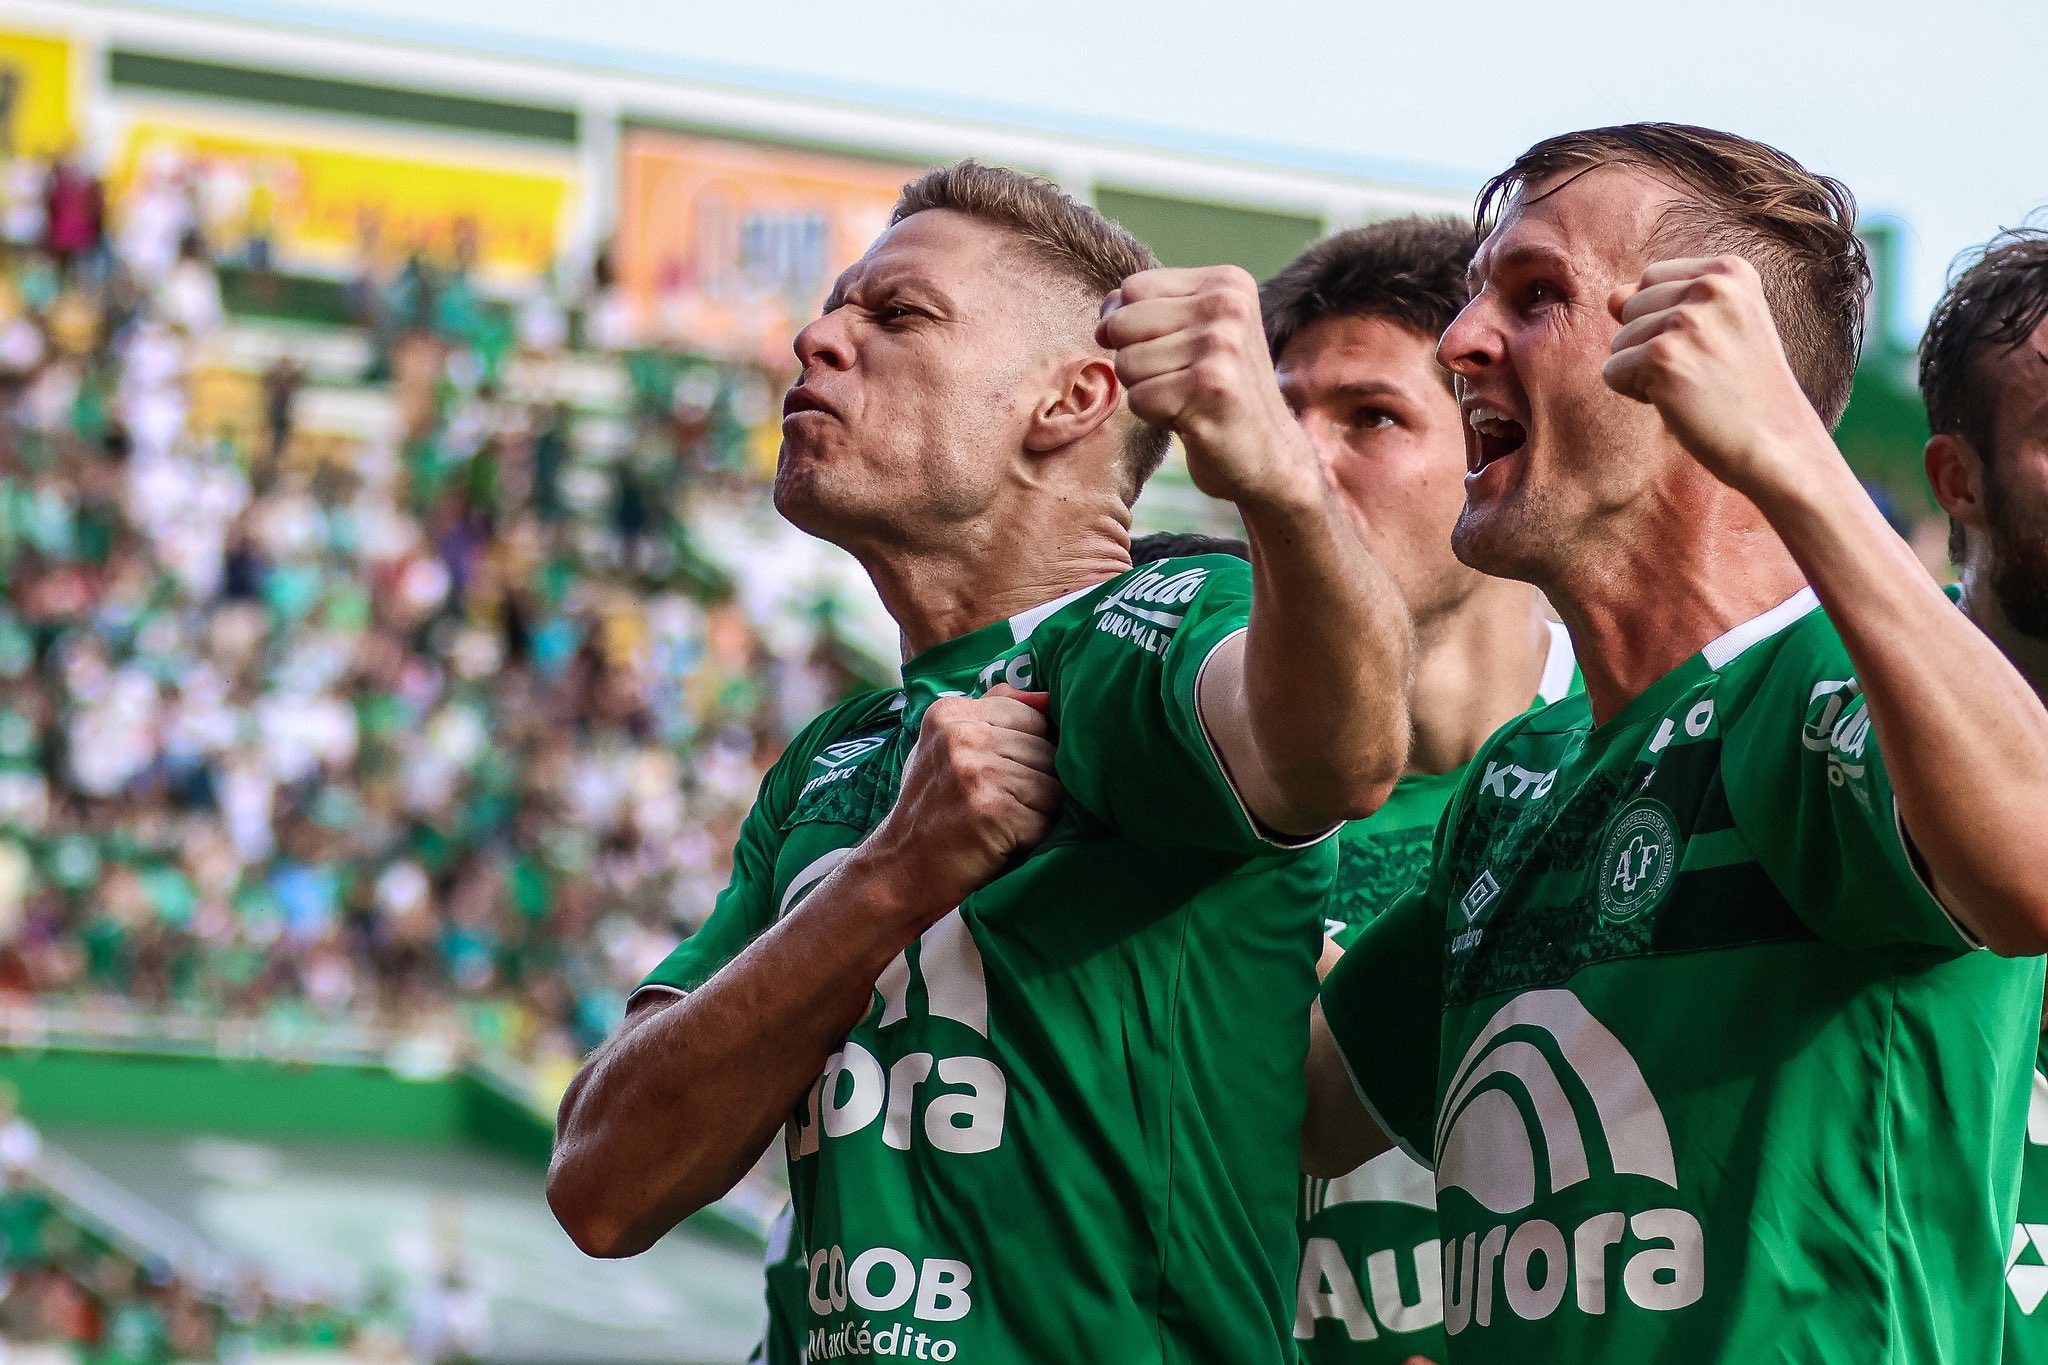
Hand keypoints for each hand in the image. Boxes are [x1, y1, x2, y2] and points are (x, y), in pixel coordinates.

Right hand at [864, 684, 1059, 920]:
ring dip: (1038, 813)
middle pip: (1047, 750)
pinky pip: (1046, 817)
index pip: (1032, 716)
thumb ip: (994, 713)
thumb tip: (1049, 699)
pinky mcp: (991, 808)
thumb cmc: (932, 808)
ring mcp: (975, 771)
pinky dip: (1034, 836)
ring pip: (1052, 785)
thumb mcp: (947, 747)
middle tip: (1003, 806)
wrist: (900, 868)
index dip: (1033, 751)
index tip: (1007, 776)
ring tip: (1002, 824)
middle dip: (1039, 783)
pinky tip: (1003, 841)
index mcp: (950, 713)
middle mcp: (960, 735)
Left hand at [1097, 265, 1317, 508]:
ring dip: (1146, 390)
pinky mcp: (1209, 387)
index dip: (1129, 326)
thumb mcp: (1198, 333)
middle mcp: (1227, 306)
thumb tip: (1105, 312)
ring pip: (1126, 363)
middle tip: (1179, 380)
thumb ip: (1151, 310)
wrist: (1269, 455)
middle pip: (1122, 323)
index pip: (1133, 288)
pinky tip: (1189, 417)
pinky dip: (1154, 416)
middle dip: (1136, 360)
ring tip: (1186, 398)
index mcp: (1226, 283)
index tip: (1167, 351)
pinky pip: (1139, 398)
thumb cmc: (1221, 394)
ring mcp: (1220, 345)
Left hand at [1603, 256, 1838, 501]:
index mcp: (1730, 270)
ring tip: (1695, 387)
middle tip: (1703, 372)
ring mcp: (1687, 320)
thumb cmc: (1744, 391)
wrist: (1778, 445)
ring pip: (1618, 341)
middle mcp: (1710, 286)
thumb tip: (1612, 297)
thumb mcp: (1717, 328)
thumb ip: (1663, 303)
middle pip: (1630, 307)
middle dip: (1651, 345)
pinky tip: (1680, 403)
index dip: (1665, 319)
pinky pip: (1612, 371)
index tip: (1709, 346)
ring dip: (1644, 372)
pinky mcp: (1662, 357)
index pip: (1651, 278)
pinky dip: (1635, 394)